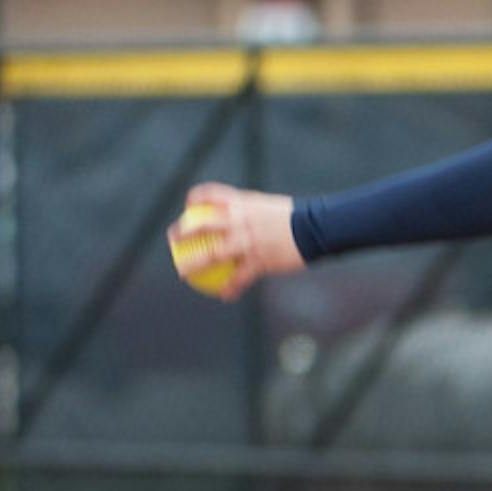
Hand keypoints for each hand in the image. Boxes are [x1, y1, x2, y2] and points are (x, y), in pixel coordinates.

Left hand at [167, 182, 304, 300]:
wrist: (317, 228)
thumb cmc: (296, 217)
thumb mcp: (270, 206)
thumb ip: (252, 211)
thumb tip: (241, 216)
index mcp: (243, 203)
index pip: (211, 195)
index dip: (195, 199)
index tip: (188, 206)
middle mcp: (241, 221)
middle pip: (202, 225)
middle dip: (182, 232)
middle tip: (174, 239)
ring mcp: (248, 242)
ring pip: (212, 255)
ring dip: (193, 265)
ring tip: (182, 273)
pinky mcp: (259, 260)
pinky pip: (239, 277)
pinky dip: (231, 288)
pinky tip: (225, 295)